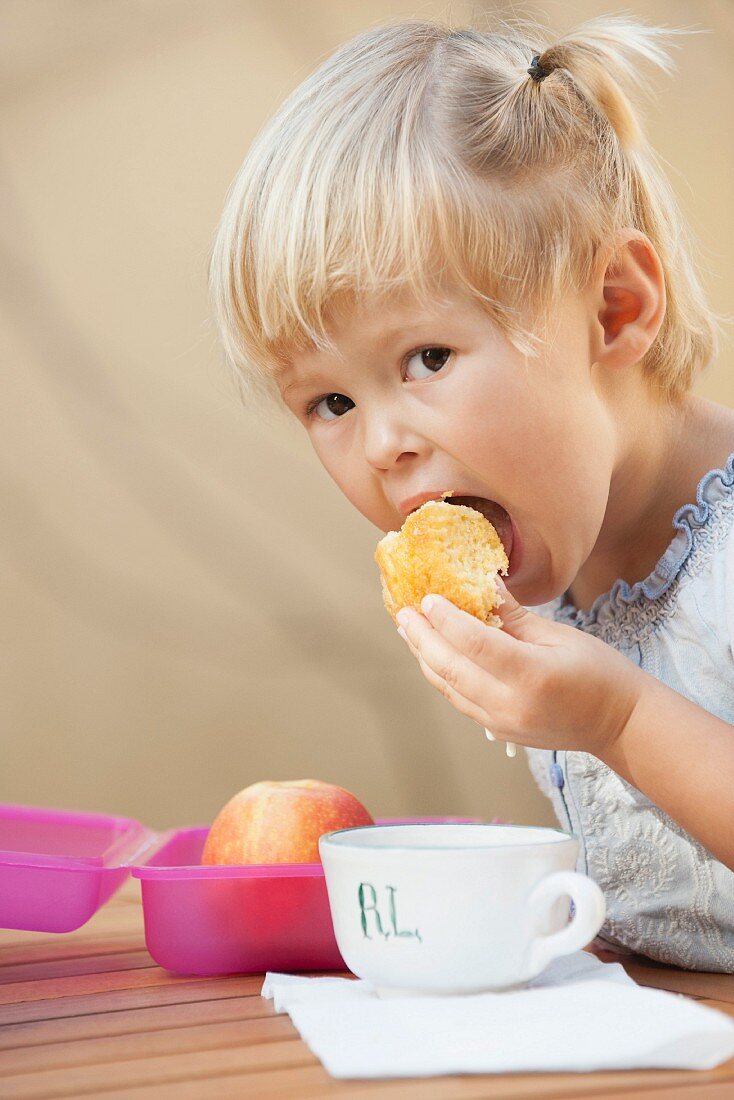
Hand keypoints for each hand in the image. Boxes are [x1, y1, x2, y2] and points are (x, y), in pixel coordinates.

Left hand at [394, 579, 645, 758]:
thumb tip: (480, 580)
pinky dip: (441, 674)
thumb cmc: (598, 673)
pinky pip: (459, 699)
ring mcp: (501, 723)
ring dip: (424, 656)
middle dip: (422, 637)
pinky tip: (432, 654)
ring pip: (448, 687)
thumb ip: (512, 614)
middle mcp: (510, 705)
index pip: (475, 643)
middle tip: (403, 611)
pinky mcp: (498, 730)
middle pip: (450, 668)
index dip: (446, 619)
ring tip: (408, 629)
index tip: (428, 597)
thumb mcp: (559, 635)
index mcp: (531, 676)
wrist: (618, 724)